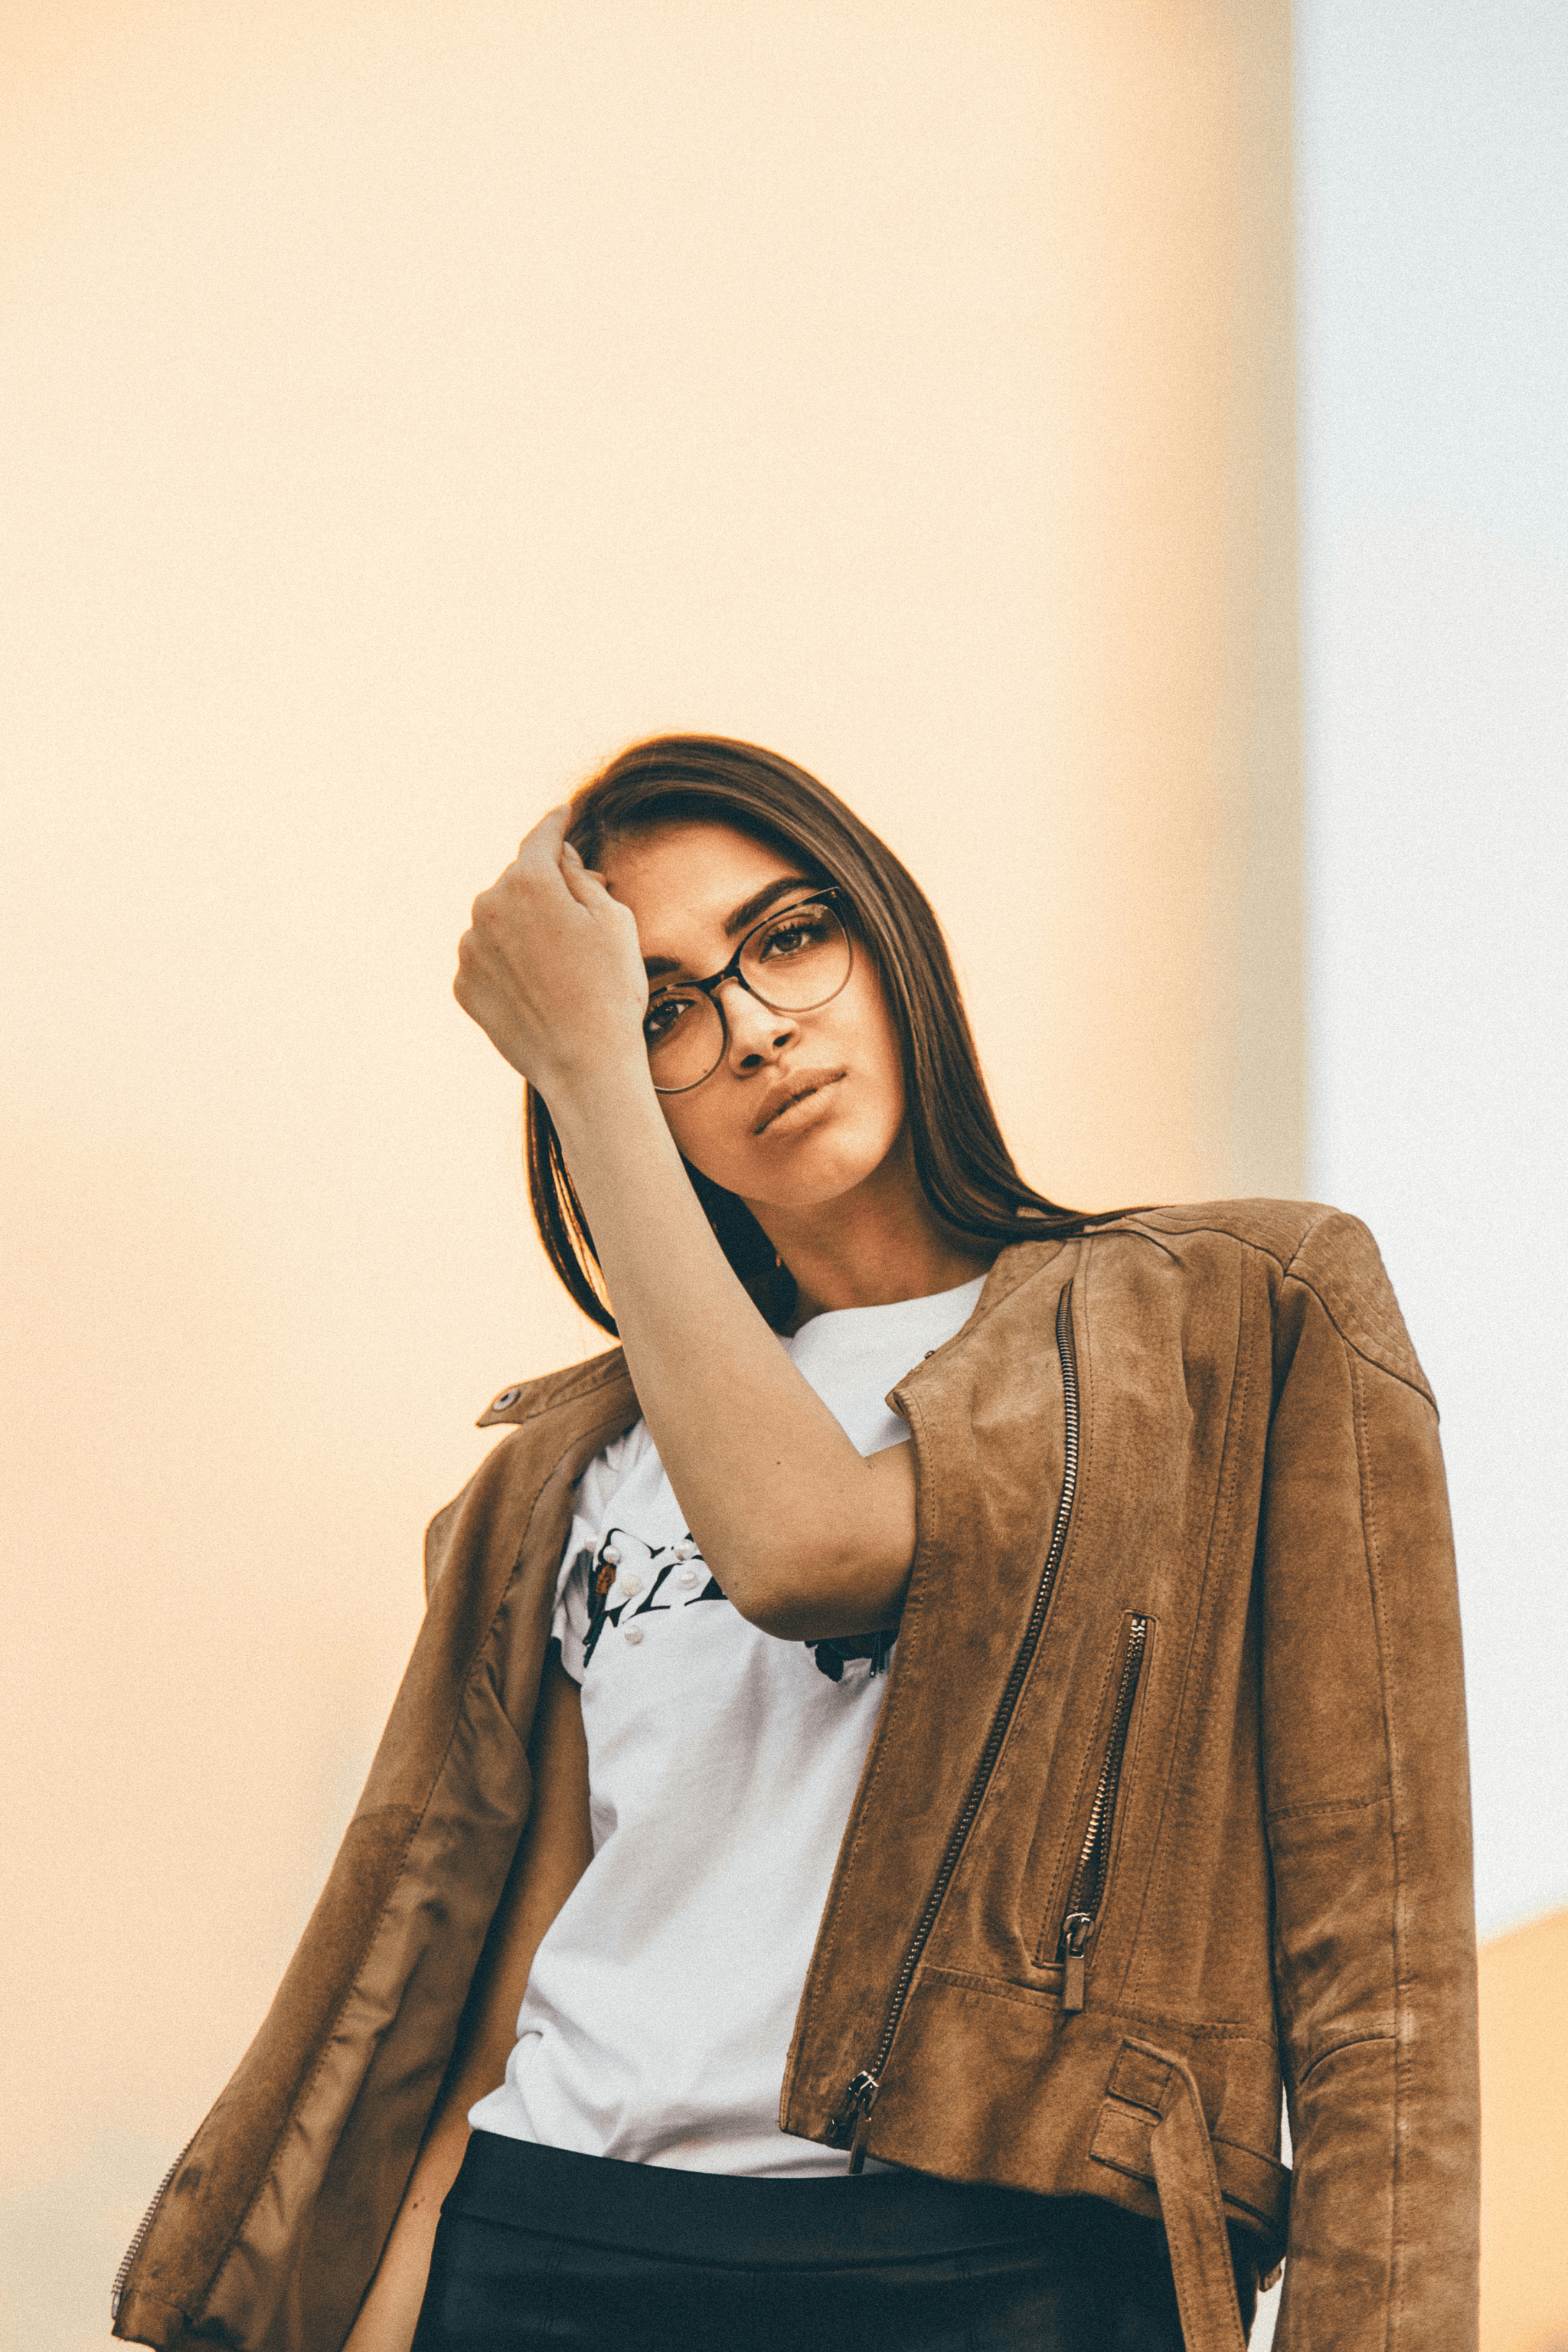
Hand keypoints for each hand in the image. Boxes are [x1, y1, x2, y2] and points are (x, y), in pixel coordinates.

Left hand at [454, 806, 649, 1099]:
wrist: (585, 1065)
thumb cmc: (611, 990)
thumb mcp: (614, 920)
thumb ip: (580, 877)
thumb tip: (558, 857)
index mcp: (528, 882)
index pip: (541, 839)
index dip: (555, 822)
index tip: (562, 811)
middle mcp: (487, 907)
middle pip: (518, 882)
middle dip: (546, 889)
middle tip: (582, 916)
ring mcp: (470, 948)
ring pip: (498, 920)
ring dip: (523, 928)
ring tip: (561, 965)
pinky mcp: (463, 985)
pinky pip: (486, 958)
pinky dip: (507, 963)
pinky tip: (538, 987)